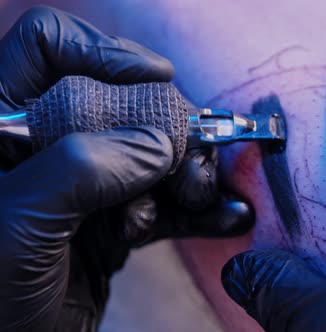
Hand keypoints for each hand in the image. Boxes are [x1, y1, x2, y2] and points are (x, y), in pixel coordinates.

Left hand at [0, 6, 252, 330]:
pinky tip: (226, 216)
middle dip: (165, 127)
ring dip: (190, 171)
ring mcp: (85, 183)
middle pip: (121, 101)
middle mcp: (46, 146)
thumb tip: (158, 143)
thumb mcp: (18, 226)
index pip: (49, 49)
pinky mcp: (114, 219)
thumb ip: (81, 170)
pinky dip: (197, 210)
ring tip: (205, 194)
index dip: (104, 53)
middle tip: (192, 157)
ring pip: (152, 151)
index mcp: (0, 125)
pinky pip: (164, 201)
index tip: (157, 78)